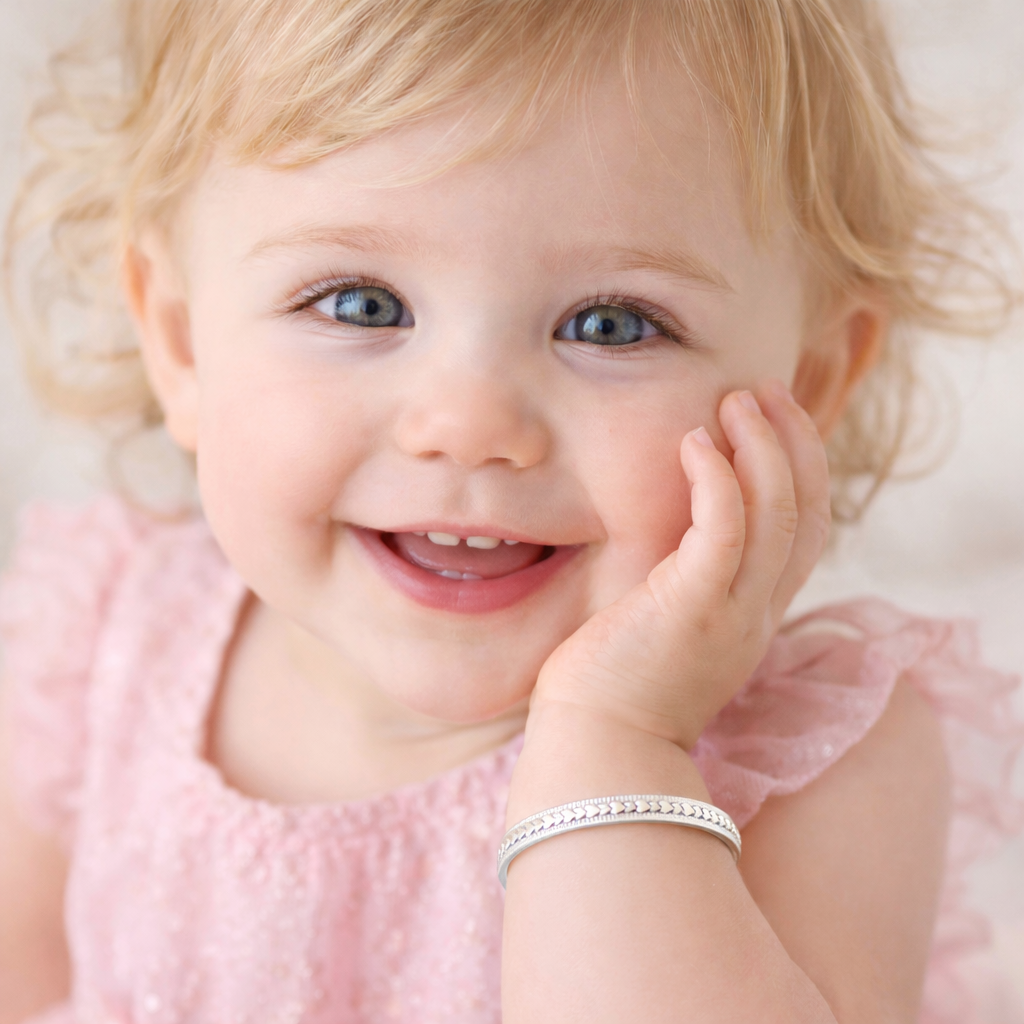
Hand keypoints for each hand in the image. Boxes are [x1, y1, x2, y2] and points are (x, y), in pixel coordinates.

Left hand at [532, 380, 830, 749]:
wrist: (596, 750)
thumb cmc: (615, 691)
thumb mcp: (669, 634)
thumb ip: (685, 591)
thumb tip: (668, 545)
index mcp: (754, 618)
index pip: (805, 533)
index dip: (801, 470)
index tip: (772, 422)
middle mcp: (758, 614)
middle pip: (809, 513)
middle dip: (795, 443)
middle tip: (765, 393)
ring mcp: (732, 613)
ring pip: (778, 513)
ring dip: (764, 447)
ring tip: (737, 400)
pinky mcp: (691, 608)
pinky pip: (724, 529)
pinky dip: (719, 479)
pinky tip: (694, 442)